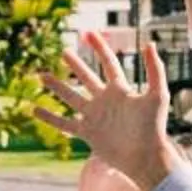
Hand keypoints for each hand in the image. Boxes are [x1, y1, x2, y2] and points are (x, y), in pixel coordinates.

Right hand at [41, 32, 179, 190]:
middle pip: (87, 78)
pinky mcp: (87, 133)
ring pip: (71, 97)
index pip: (109, 63)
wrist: (145, 157)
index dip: (99, 47)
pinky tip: (34, 110)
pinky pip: (64, 123)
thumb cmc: (154, 127)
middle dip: (76, 65)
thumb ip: (155, 69)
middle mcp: (106, 101)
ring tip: (42, 75)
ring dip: (57, 87)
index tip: (89, 33)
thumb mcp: (157, 95)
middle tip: (64, 51)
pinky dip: (49, 117)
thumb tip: (149, 43)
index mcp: (121, 90)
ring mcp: (95, 117)